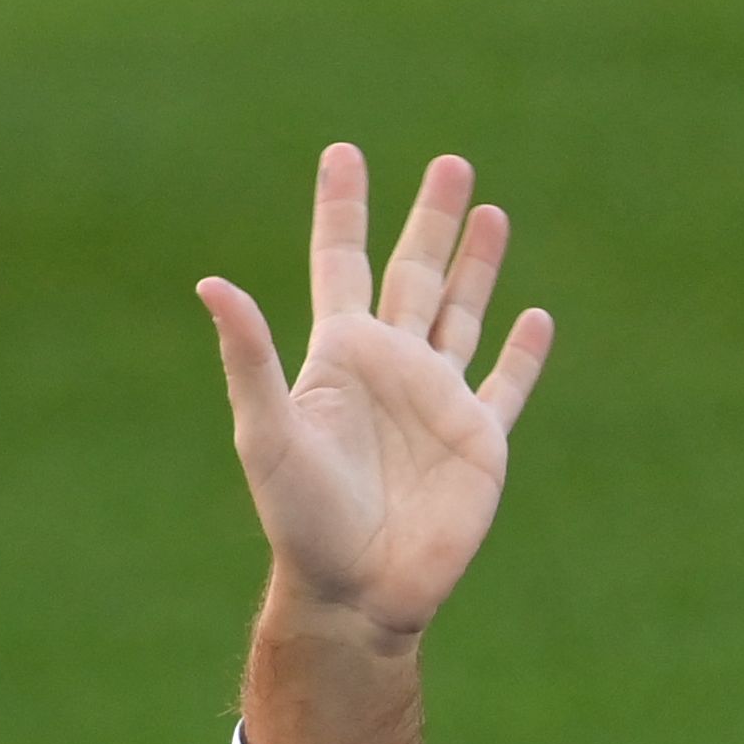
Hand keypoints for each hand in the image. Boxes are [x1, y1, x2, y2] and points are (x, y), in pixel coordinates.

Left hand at [199, 146, 554, 743]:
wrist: (354, 590)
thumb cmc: (300, 518)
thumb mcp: (266, 431)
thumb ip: (249, 357)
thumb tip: (210, 283)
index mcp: (338, 358)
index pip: (340, 263)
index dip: (343, 209)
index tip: (342, 153)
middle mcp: (390, 369)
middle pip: (414, 273)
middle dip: (431, 219)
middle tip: (450, 162)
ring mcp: (438, 402)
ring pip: (462, 313)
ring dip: (478, 264)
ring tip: (490, 212)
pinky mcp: (480, 441)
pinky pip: (507, 384)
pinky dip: (524, 351)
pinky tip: (534, 317)